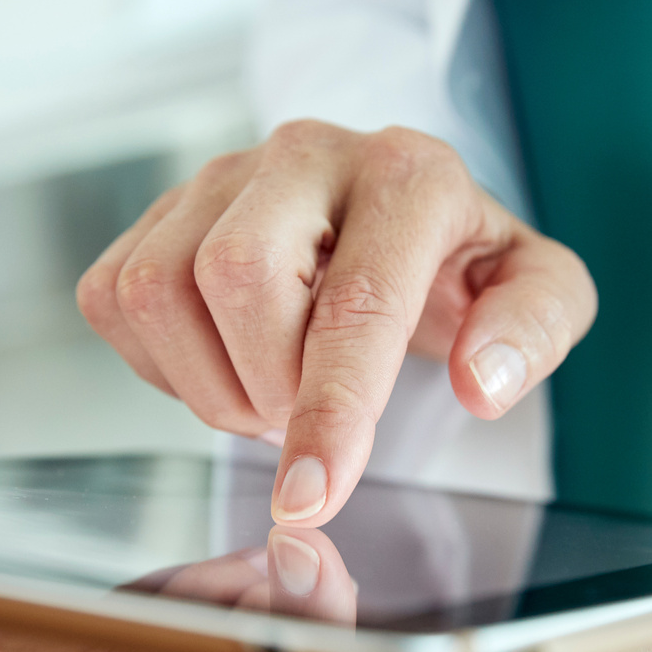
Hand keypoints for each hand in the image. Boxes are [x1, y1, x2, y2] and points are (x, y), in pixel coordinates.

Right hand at [77, 121, 596, 526]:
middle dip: (265, 386)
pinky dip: (160, 363)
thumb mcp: (538, 290)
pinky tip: (222, 364)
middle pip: (236, 276)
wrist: (399, 218)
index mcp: (408, 173)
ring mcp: (219, 175)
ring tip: (270, 393)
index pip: (356, 301)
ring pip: (159, 288)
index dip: (329, 411)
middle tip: (305, 417)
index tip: (311, 497)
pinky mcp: (159, 209)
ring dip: (209, 382)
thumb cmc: (460, 264)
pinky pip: (113, 296)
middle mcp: (306, 154)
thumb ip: (534, 328)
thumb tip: (479, 381)